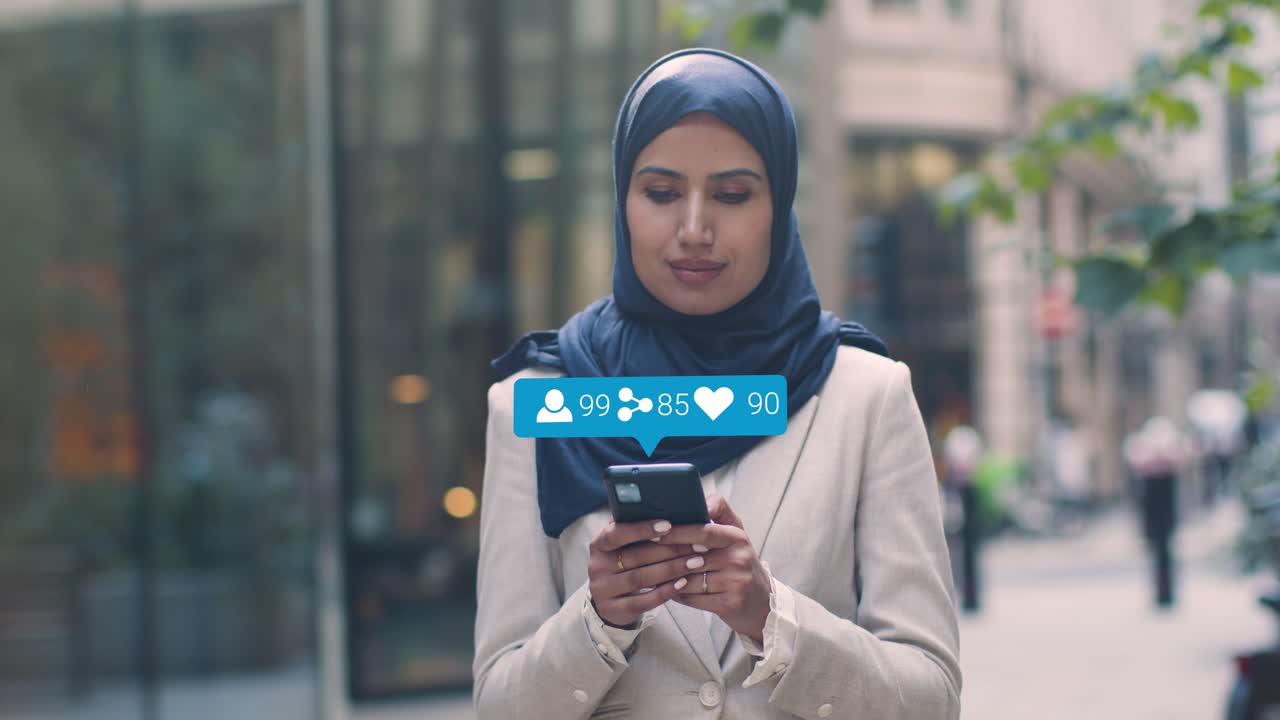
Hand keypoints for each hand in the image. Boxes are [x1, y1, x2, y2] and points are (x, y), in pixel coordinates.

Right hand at [587, 518, 702, 627]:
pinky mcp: (613, 610)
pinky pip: (643, 602)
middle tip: (697, 544)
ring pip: (641, 578)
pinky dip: (665, 592)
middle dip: (670, 549)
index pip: (617, 533)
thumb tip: (667, 509)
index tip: (669, 525)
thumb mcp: (625, 545)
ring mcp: (602, 590)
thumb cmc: (625, 563)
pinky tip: (683, 583)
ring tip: (696, 562)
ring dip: (672, 569)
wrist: (609, 601)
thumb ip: (637, 528)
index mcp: (599, 543)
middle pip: (636, 556)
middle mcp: (597, 566)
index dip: (642, 529)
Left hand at [657, 495, 771, 642]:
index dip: (678, 531)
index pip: (704, 531)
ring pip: (689, 579)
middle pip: (692, 556)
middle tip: (642, 555)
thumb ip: (719, 513)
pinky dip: (678, 595)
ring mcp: (736, 582)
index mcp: (737, 537)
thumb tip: (701, 499)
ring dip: (668, 578)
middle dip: (666, 556)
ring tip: (650, 574)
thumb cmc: (740, 563)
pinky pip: (693, 599)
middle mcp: (739, 558)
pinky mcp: (730, 604)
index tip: (656, 531)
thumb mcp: (736, 535)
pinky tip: (668, 591)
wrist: (762, 603)